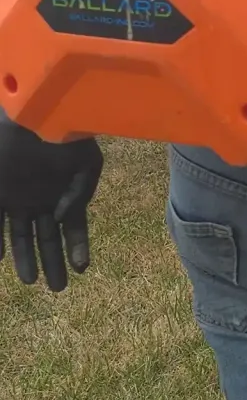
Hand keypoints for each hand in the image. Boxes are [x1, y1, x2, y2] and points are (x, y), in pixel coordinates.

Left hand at [0, 117, 103, 291]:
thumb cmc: (65, 133)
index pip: (73, 228)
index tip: (82, 269)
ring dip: (25, 258)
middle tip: (57, 290)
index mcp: (63, 194)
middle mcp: (40, 200)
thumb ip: (78, 194)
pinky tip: (1, 258)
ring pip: (21, 235)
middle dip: (51, 264)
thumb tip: (63, 217)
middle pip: (46, 238)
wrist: (36, 109)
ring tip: (31, 281)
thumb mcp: (86, 164)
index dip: (78, 248)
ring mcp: (17, 197)